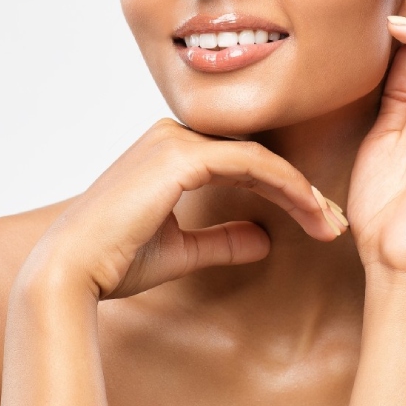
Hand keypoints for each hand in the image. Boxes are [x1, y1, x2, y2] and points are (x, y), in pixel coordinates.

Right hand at [18, 119, 344, 299]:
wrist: (72, 270)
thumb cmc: (115, 260)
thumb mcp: (181, 250)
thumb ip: (222, 240)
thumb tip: (265, 239)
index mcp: (169, 151)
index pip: (240, 161)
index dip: (282, 188)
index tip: (316, 221)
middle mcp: (173, 135)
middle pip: (255, 155)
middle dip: (299, 189)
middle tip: (333, 222)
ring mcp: (175, 141)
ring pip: (259, 157)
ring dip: (300, 190)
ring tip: (330, 224)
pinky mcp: (180, 156)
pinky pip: (250, 164)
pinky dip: (285, 185)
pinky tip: (309, 211)